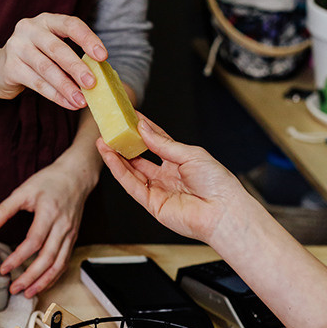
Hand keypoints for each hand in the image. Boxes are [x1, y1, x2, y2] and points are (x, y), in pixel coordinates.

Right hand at [0, 13, 106, 110]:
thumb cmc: (35, 58)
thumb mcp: (51, 49)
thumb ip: (71, 56)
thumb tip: (98, 76)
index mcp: (46, 20)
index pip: (70, 24)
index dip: (88, 39)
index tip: (103, 56)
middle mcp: (29, 29)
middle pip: (57, 48)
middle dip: (77, 67)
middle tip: (92, 84)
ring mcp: (16, 47)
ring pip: (46, 69)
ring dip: (66, 87)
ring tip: (82, 101)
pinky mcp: (9, 67)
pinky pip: (37, 83)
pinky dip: (55, 95)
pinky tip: (69, 103)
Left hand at [0, 154, 95, 297]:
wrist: (76, 176)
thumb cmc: (50, 181)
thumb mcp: (23, 190)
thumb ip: (4, 210)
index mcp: (49, 214)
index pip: (34, 242)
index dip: (18, 257)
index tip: (4, 268)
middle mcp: (62, 227)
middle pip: (48, 258)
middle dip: (31, 276)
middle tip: (15, 288)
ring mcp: (70, 234)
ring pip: (59, 264)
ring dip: (44, 281)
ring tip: (29, 292)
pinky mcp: (73, 238)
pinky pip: (65, 261)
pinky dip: (55, 276)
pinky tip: (43, 283)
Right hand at [97, 114, 246, 246]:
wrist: (223, 211)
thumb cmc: (217, 183)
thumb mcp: (190, 154)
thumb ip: (163, 144)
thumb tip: (144, 129)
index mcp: (180, 162)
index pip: (156, 142)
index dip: (142, 130)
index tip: (129, 117)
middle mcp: (167, 176)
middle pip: (139, 157)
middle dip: (124, 144)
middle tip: (111, 130)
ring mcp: (159, 190)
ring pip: (132, 171)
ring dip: (116, 157)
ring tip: (103, 141)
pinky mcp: (152, 204)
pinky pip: (132, 185)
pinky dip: (120, 171)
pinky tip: (111, 157)